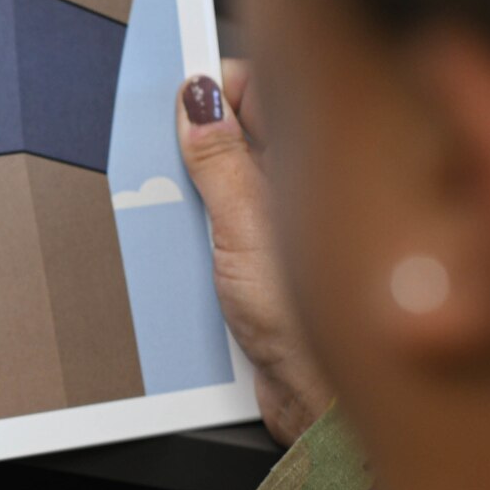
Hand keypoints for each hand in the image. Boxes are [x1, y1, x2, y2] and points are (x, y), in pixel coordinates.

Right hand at [178, 62, 332, 445]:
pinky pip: (219, 232)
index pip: (265, 90)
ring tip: (183, 224)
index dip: (222, 85)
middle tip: (174, 165)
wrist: (314, 404)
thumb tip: (199, 97)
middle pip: (239, 136)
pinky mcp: (263, 265)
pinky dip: (197, 238)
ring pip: (224, 186)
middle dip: (198, 145)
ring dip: (194, 200)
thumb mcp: (243, 227)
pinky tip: (188, 256)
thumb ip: (218, 158)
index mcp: (316, 159)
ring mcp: (283, 227)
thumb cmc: (309, 325)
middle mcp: (303, 188)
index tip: (181, 89)